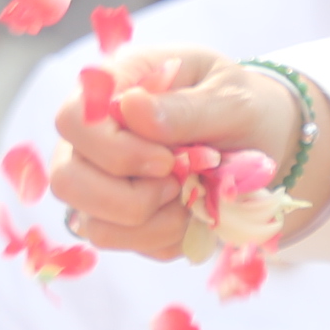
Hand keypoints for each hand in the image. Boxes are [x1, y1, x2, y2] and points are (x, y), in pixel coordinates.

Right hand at [50, 49, 317, 256]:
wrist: (263, 139)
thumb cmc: (241, 106)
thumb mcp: (231, 98)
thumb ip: (185, 107)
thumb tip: (130, 106)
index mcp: (114, 86)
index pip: (73, 120)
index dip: (114, 150)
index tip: (168, 160)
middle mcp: (92, 135)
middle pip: (66, 180)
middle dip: (128, 198)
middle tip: (177, 184)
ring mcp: (97, 178)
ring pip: (91, 224)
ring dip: (150, 223)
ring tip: (188, 197)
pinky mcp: (113, 216)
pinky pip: (122, 243)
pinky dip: (162, 237)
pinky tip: (188, 213)